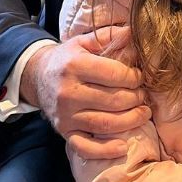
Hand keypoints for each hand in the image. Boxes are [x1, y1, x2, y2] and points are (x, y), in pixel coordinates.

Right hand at [21, 27, 149, 158]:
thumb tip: (136, 31)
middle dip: (136, 98)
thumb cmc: (68, 58)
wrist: (37, 76)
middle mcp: (68, 92)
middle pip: (113, 100)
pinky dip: (105, 150)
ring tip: (144, 114)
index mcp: (74, 66)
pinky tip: (123, 147)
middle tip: (144, 96)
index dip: (134, 77)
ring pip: (105, 124)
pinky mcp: (64, 132)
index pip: (114, 75)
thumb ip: (111, 36)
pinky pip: (85, 147)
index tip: (141, 77)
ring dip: (131, 121)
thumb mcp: (86, 41)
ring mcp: (65, 115)